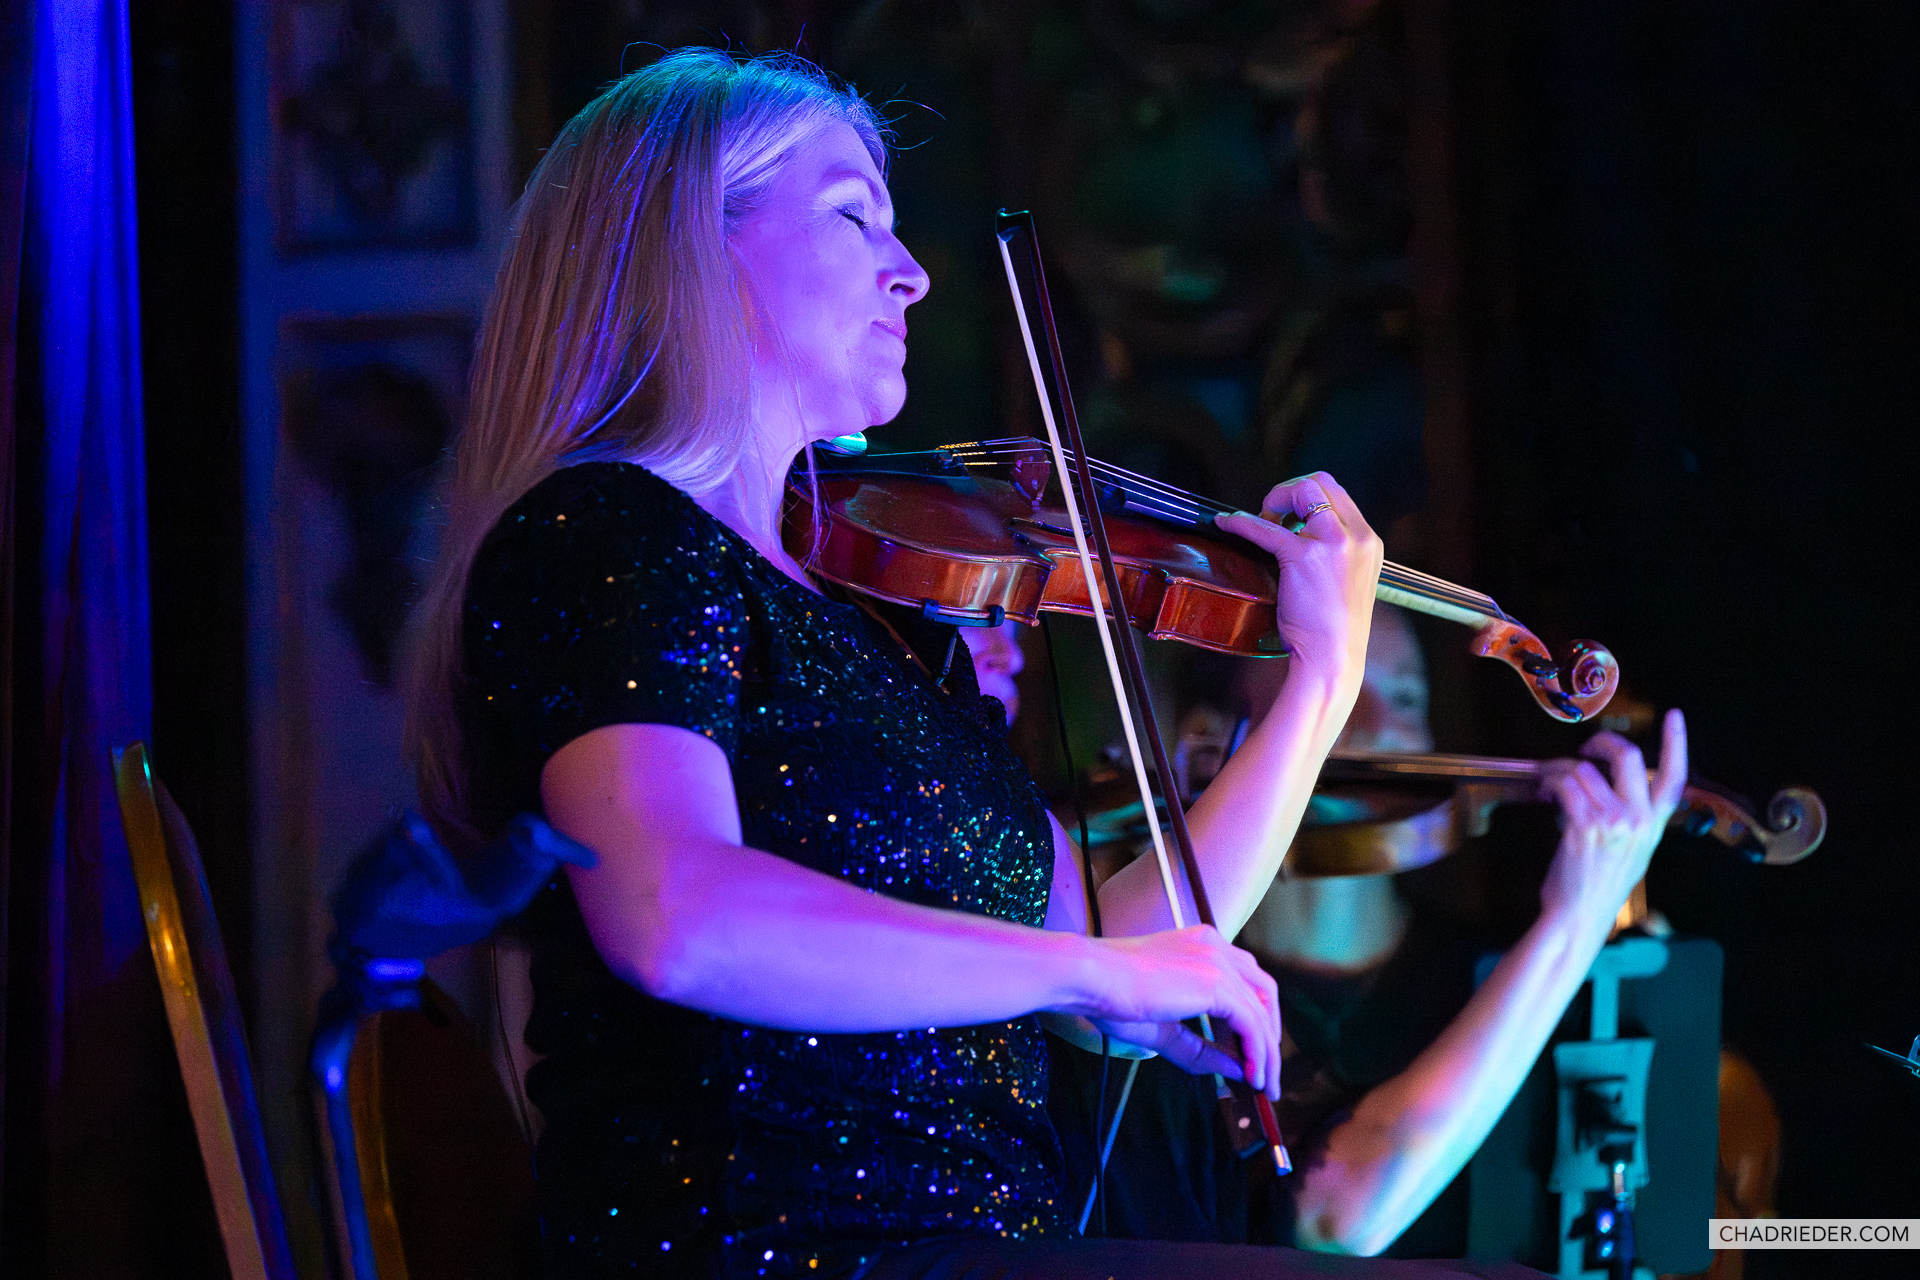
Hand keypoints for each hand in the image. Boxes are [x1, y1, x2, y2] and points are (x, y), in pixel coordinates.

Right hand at [1061, 925, 1282, 1097]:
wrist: (1091, 978)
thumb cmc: (1111, 996)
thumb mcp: (1163, 1028)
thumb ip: (1201, 1048)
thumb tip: (1238, 1070)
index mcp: (1201, 944)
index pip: (1245, 980)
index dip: (1254, 1018)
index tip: (1252, 1052)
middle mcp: (1215, 946)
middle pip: (1264, 992)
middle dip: (1270, 1034)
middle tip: (1267, 1071)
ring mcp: (1217, 961)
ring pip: (1261, 1011)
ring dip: (1267, 1052)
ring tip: (1263, 1084)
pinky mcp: (1215, 982)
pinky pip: (1251, 1023)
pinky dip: (1257, 1052)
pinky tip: (1252, 1074)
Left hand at [1216, 472, 1382, 685]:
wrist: (1334, 659)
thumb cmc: (1333, 629)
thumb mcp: (1347, 580)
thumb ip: (1332, 553)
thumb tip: (1297, 533)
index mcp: (1369, 541)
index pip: (1337, 493)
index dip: (1307, 496)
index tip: (1288, 516)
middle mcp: (1356, 536)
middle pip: (1320, 483)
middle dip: (1290, 491)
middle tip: (1271, 516)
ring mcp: (1333, 543)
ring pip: (1301, 491)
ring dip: (1274, 500)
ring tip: (1260, 523)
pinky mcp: (1304, 557)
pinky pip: (1265, 527)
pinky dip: (1241, 522)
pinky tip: (1226, 524)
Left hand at [1537, 708, 1688, 932]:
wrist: (1579, 914)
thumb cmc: (1600, 885)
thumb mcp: (1632, 851)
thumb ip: (1632, 819)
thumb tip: (1609, 788)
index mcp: (1654, 825)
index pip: (1675, 778)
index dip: (1677, 743)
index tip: (1674, 716)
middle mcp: (1639, 819)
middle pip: (1628, 756)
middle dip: (1601, 743)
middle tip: (1585, 749)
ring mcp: (1613, 821)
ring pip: (1584, 770)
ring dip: (1561, 768)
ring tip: (1551, 781)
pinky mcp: (1584, 825)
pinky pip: (1564, 785)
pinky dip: (1549, 782)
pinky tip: (1544, 791)